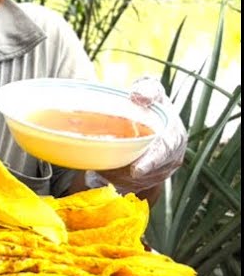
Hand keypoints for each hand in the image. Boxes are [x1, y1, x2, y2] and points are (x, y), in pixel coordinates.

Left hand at [89, 76, 187, 194]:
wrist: (146, 119)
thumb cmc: (147, 103)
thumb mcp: (150, 89)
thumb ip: (147, 89)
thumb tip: (138, 96)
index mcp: (174, 136)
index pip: (166, 151)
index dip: (152, 161)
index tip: (136, 169)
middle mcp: (171, 158)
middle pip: (151, 172)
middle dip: (129, 175)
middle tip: (107, 173)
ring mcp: (160, 172)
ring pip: (138, 182)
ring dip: (119, 179)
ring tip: (100, 169)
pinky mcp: (146, 180)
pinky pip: (130, 187)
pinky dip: (115, 182)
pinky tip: (100, 174)